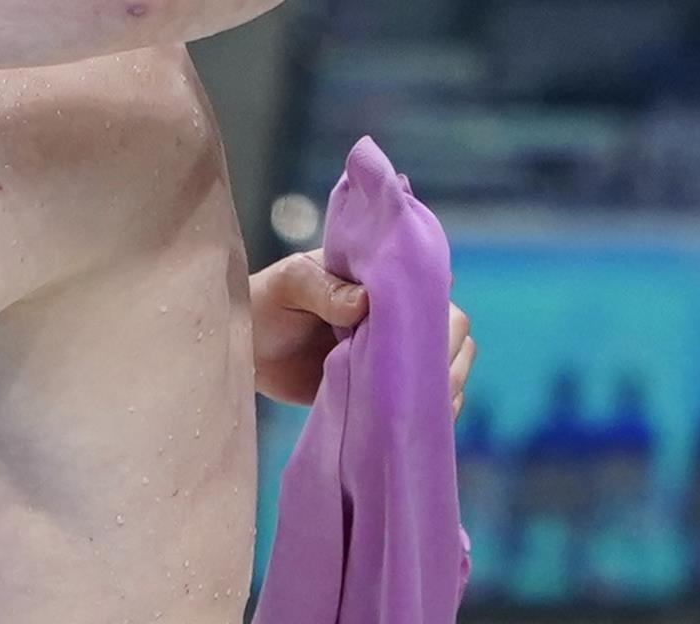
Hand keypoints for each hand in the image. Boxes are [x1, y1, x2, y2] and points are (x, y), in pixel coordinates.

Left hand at [247, 250, 475, 416]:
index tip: (421, 334)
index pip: (434, 288)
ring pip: (449, 368)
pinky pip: (427, 401)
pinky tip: (419, 418)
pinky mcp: (388, 389)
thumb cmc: (265, 302)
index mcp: (383, 280)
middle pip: (454, 332)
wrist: (245, 349)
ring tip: (415, 398)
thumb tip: (364, 303)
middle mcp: (399, 316)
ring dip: (446, 384)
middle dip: (447, 353)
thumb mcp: (289, 285)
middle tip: (414, 374)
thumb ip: (323, 289)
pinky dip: (433, 411)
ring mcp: (397, 355)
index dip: (437, 310)